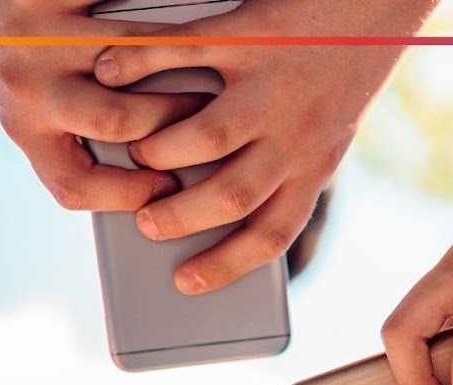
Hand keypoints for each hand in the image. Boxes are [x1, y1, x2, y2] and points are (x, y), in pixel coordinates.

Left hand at [0, 0, 206, 209]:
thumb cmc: (1, 58)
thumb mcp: (24, 108)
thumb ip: (73, 137)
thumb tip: (148, 171)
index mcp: (23, 127)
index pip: (74, 184)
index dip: (127, 195)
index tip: (167, 190)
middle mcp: (28, 85)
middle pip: (115, 119)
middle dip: (174, 124)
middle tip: (210, 119)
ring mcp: (40, 35)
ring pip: (125, 59)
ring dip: (176, 64)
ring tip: (207, 67)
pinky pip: (116, 2)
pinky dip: (150, 13)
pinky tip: (181, 22)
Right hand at [92, 0, 432, 292]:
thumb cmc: (344, 67)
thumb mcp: (328, 129)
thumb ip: (283, 167)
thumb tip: (216, 206)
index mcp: (317, 163)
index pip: (271, 233)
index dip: (225, 265)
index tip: (185, 283)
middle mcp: (297, 132)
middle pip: (231, 196)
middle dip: (180, 217)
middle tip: (146, 223)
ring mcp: (272, 84)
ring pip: (207, 137)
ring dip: (161, 150)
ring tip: (136, 152)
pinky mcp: (250, 33)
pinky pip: (184, 52)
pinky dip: (139, 61)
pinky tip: (108, 70)